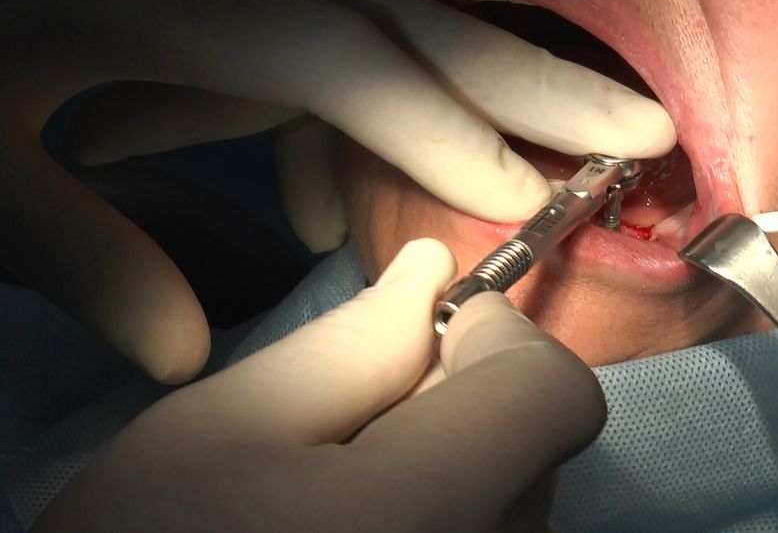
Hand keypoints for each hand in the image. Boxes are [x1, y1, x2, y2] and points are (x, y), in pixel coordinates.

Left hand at [0, 0, 673, 381]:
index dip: (439, 127)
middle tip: (644, 126)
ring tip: (554, 170)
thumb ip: (74, 252)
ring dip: (483, 97)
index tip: (524, 195)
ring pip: (399, 26)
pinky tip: (333, 195)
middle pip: (412, 19)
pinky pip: (339, 43)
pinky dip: (368, 116)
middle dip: (536, 79)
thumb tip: (180, 356)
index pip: (338, 61)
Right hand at [31, 238, 606, 530]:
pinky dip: (451, 513)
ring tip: (340, 496)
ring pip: (517, 499)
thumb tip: (435, 270)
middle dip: (461, 402)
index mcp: (428, 511)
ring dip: (454, 466)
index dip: (495, 341)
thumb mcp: (222, 428)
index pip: (555, 394)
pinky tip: (364, 532)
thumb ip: (351, 342)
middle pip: (536, 445)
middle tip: (348, 428)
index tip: (423, 336)